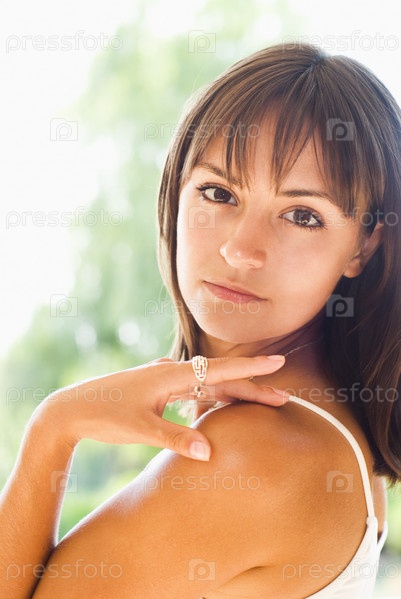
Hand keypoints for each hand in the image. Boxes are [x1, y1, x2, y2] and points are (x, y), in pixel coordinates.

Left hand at [34, 355, 287, 460]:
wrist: (71, 408)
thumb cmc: (104, 415)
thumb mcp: (139, 429)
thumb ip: (174, 438)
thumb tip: (209, 453)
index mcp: (171, 375)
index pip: (220, 371)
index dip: (252, 369)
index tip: (279, 362)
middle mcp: (171, 372)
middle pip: (220, 379)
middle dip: (251, 387)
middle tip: (282, 398)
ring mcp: (164, 379)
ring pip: (207, 384)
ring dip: (232, 392)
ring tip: (259, 401)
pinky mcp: (157, 389)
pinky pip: (191, 390)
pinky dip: (209, 397)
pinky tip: (215, 405)